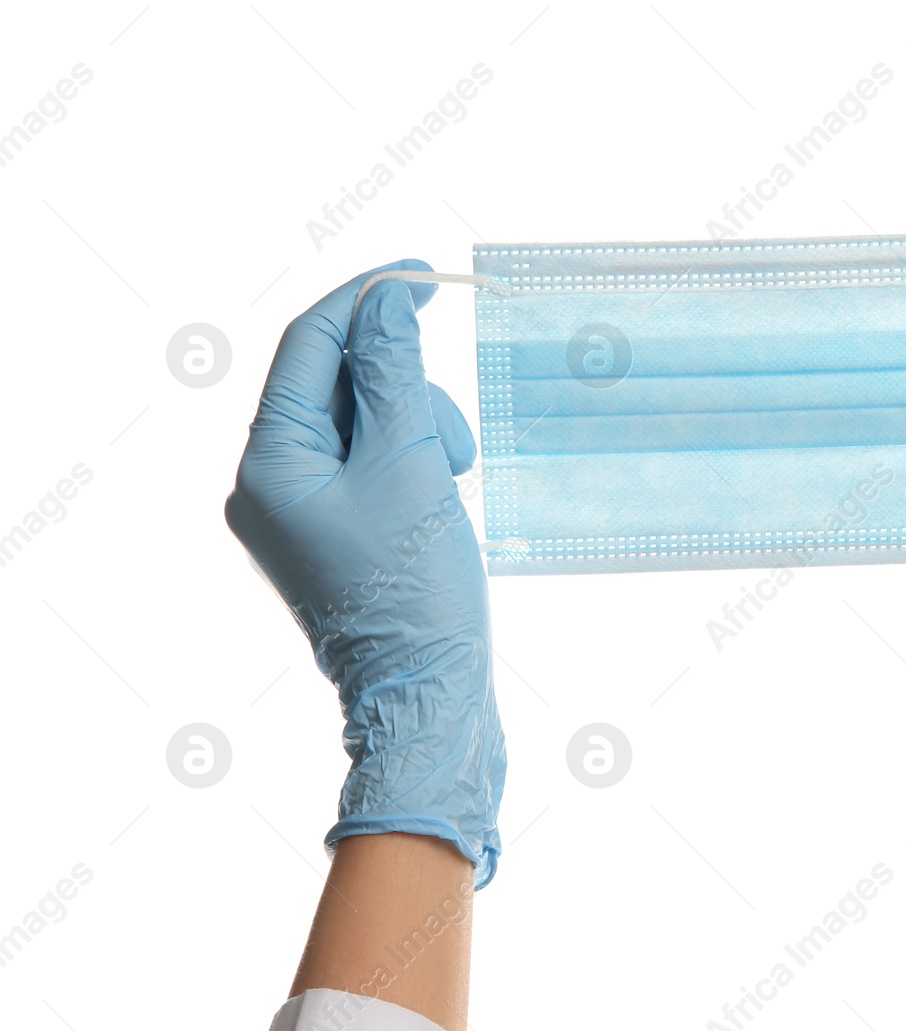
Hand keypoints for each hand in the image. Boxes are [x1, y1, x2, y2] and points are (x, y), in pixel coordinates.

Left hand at [225, 261, 505, 886]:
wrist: (429, 694)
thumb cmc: (417, 594)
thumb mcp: (412, 469)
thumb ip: (395, 376)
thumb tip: (388, 300)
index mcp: (269, 465)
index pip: (309, 347)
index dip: (367, 301)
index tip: (426, 274)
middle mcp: (267, 484)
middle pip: (336, 382)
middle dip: (404, 389)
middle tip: (452, 441)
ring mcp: (298, 511)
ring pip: (361, 421)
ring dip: (417, 428)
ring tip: (452, 482)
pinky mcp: (334, 530)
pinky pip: (371, 463)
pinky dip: (413, 462)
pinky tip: (442, 497)